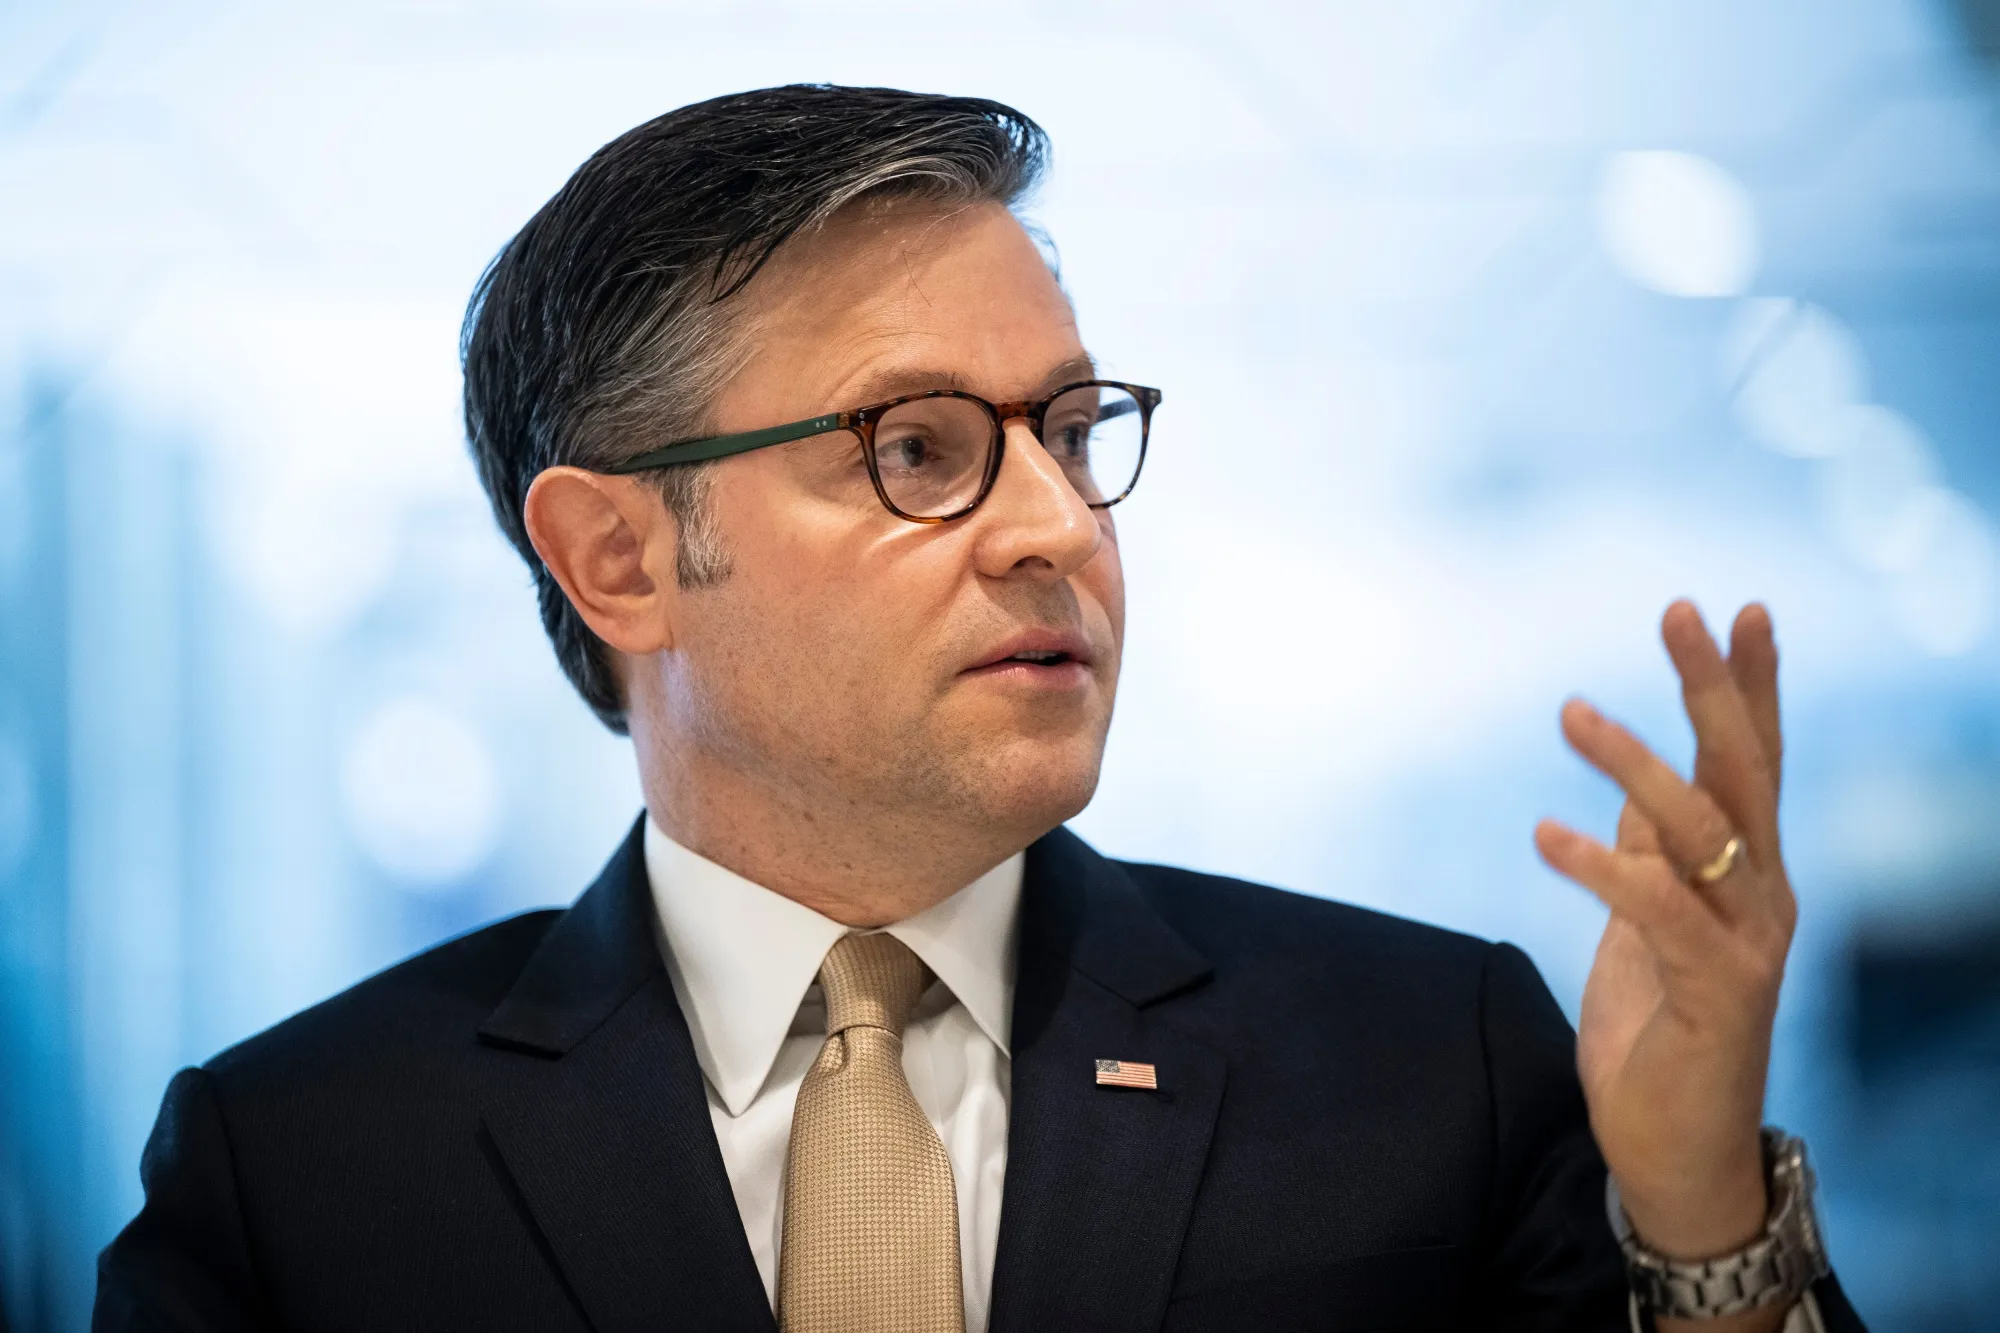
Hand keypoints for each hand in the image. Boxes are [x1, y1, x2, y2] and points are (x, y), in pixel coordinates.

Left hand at [1534, 602, 1796, 1320]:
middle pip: (1743, 770)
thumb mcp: (1650, 921)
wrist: (1680, 1150)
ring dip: (1632, 763)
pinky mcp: (1716, 990)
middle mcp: (1762, 894)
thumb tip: (1636, 778)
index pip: (1753, 761)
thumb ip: (1653, 851)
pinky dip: (1602, 868)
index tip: (1740, 609)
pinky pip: (1657, 911)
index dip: (1750, 685)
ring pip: (1699, 828)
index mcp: (1747, 872)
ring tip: (1570, 709)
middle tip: (1680, 610)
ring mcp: (1747, 942)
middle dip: (1713, 686)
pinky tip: (1545, 835)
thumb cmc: (1662, 1028)